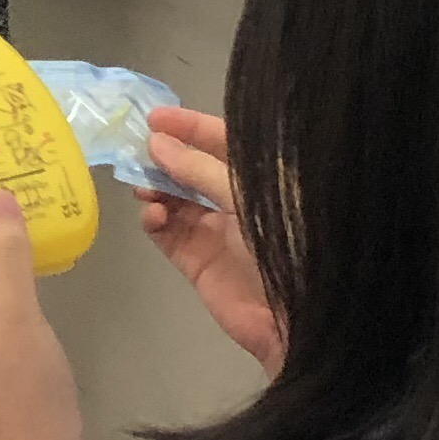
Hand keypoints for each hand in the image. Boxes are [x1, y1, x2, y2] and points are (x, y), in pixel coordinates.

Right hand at [133, 106, 281, 372]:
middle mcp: (239, 203)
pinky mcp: (198, 262)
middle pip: (194, 169)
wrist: (303, 323)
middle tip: (135, 148)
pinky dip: (155, 220)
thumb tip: (156, 143)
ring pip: (175, 199)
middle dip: (166, 156)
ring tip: (142, 184)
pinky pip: (167, 233)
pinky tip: (154, 215)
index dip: (192, 127)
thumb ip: (202, 171)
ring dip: (156, 187)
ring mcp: (218, 233)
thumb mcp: (252, 199)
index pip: (225, 144)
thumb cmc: (292, 246)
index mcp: (264, 181)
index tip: (155, 117)